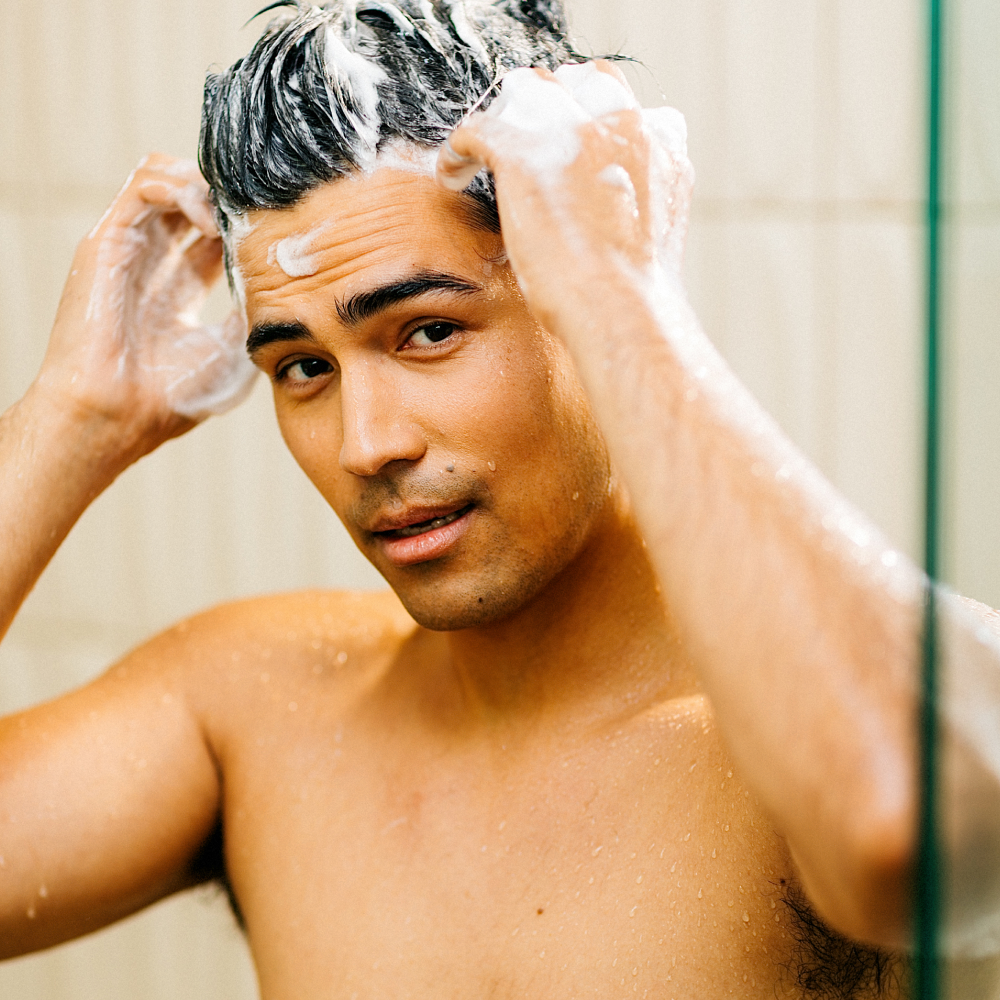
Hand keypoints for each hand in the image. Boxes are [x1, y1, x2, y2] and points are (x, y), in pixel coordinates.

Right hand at [36, 154, 256, 462]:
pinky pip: (146, 183)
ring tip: (239, 217)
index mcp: (181, 288)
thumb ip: (255, 312)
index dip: (249, 223)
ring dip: (211, 185)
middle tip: (268, 213)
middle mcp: (154, 262)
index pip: (216, 231)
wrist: (117, 417)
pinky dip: (184, 188)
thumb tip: (294, 283)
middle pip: (195, 197)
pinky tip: (212, 223)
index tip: (285, 231)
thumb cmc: (171, 398)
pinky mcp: (109, 240)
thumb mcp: (233, 350)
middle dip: (233, 197)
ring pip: (170, 177)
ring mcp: (131, 248)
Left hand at [436, 62, 694, 330]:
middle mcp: (621, 124)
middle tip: (520, 144)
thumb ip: (638, 196)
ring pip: (524, 92)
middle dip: (543, 106)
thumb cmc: (636, 298)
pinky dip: (459, 149)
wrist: (623, 314)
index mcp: (658, 142)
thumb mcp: (658, 230)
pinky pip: (476, 129)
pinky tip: (454, 174)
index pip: (613, 94)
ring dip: (505, 119)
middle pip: (570, 81)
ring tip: (486, 154)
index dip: (581, 114)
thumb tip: (613, 206)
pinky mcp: (524, 156)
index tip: (561, 142)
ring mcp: (572, 134)